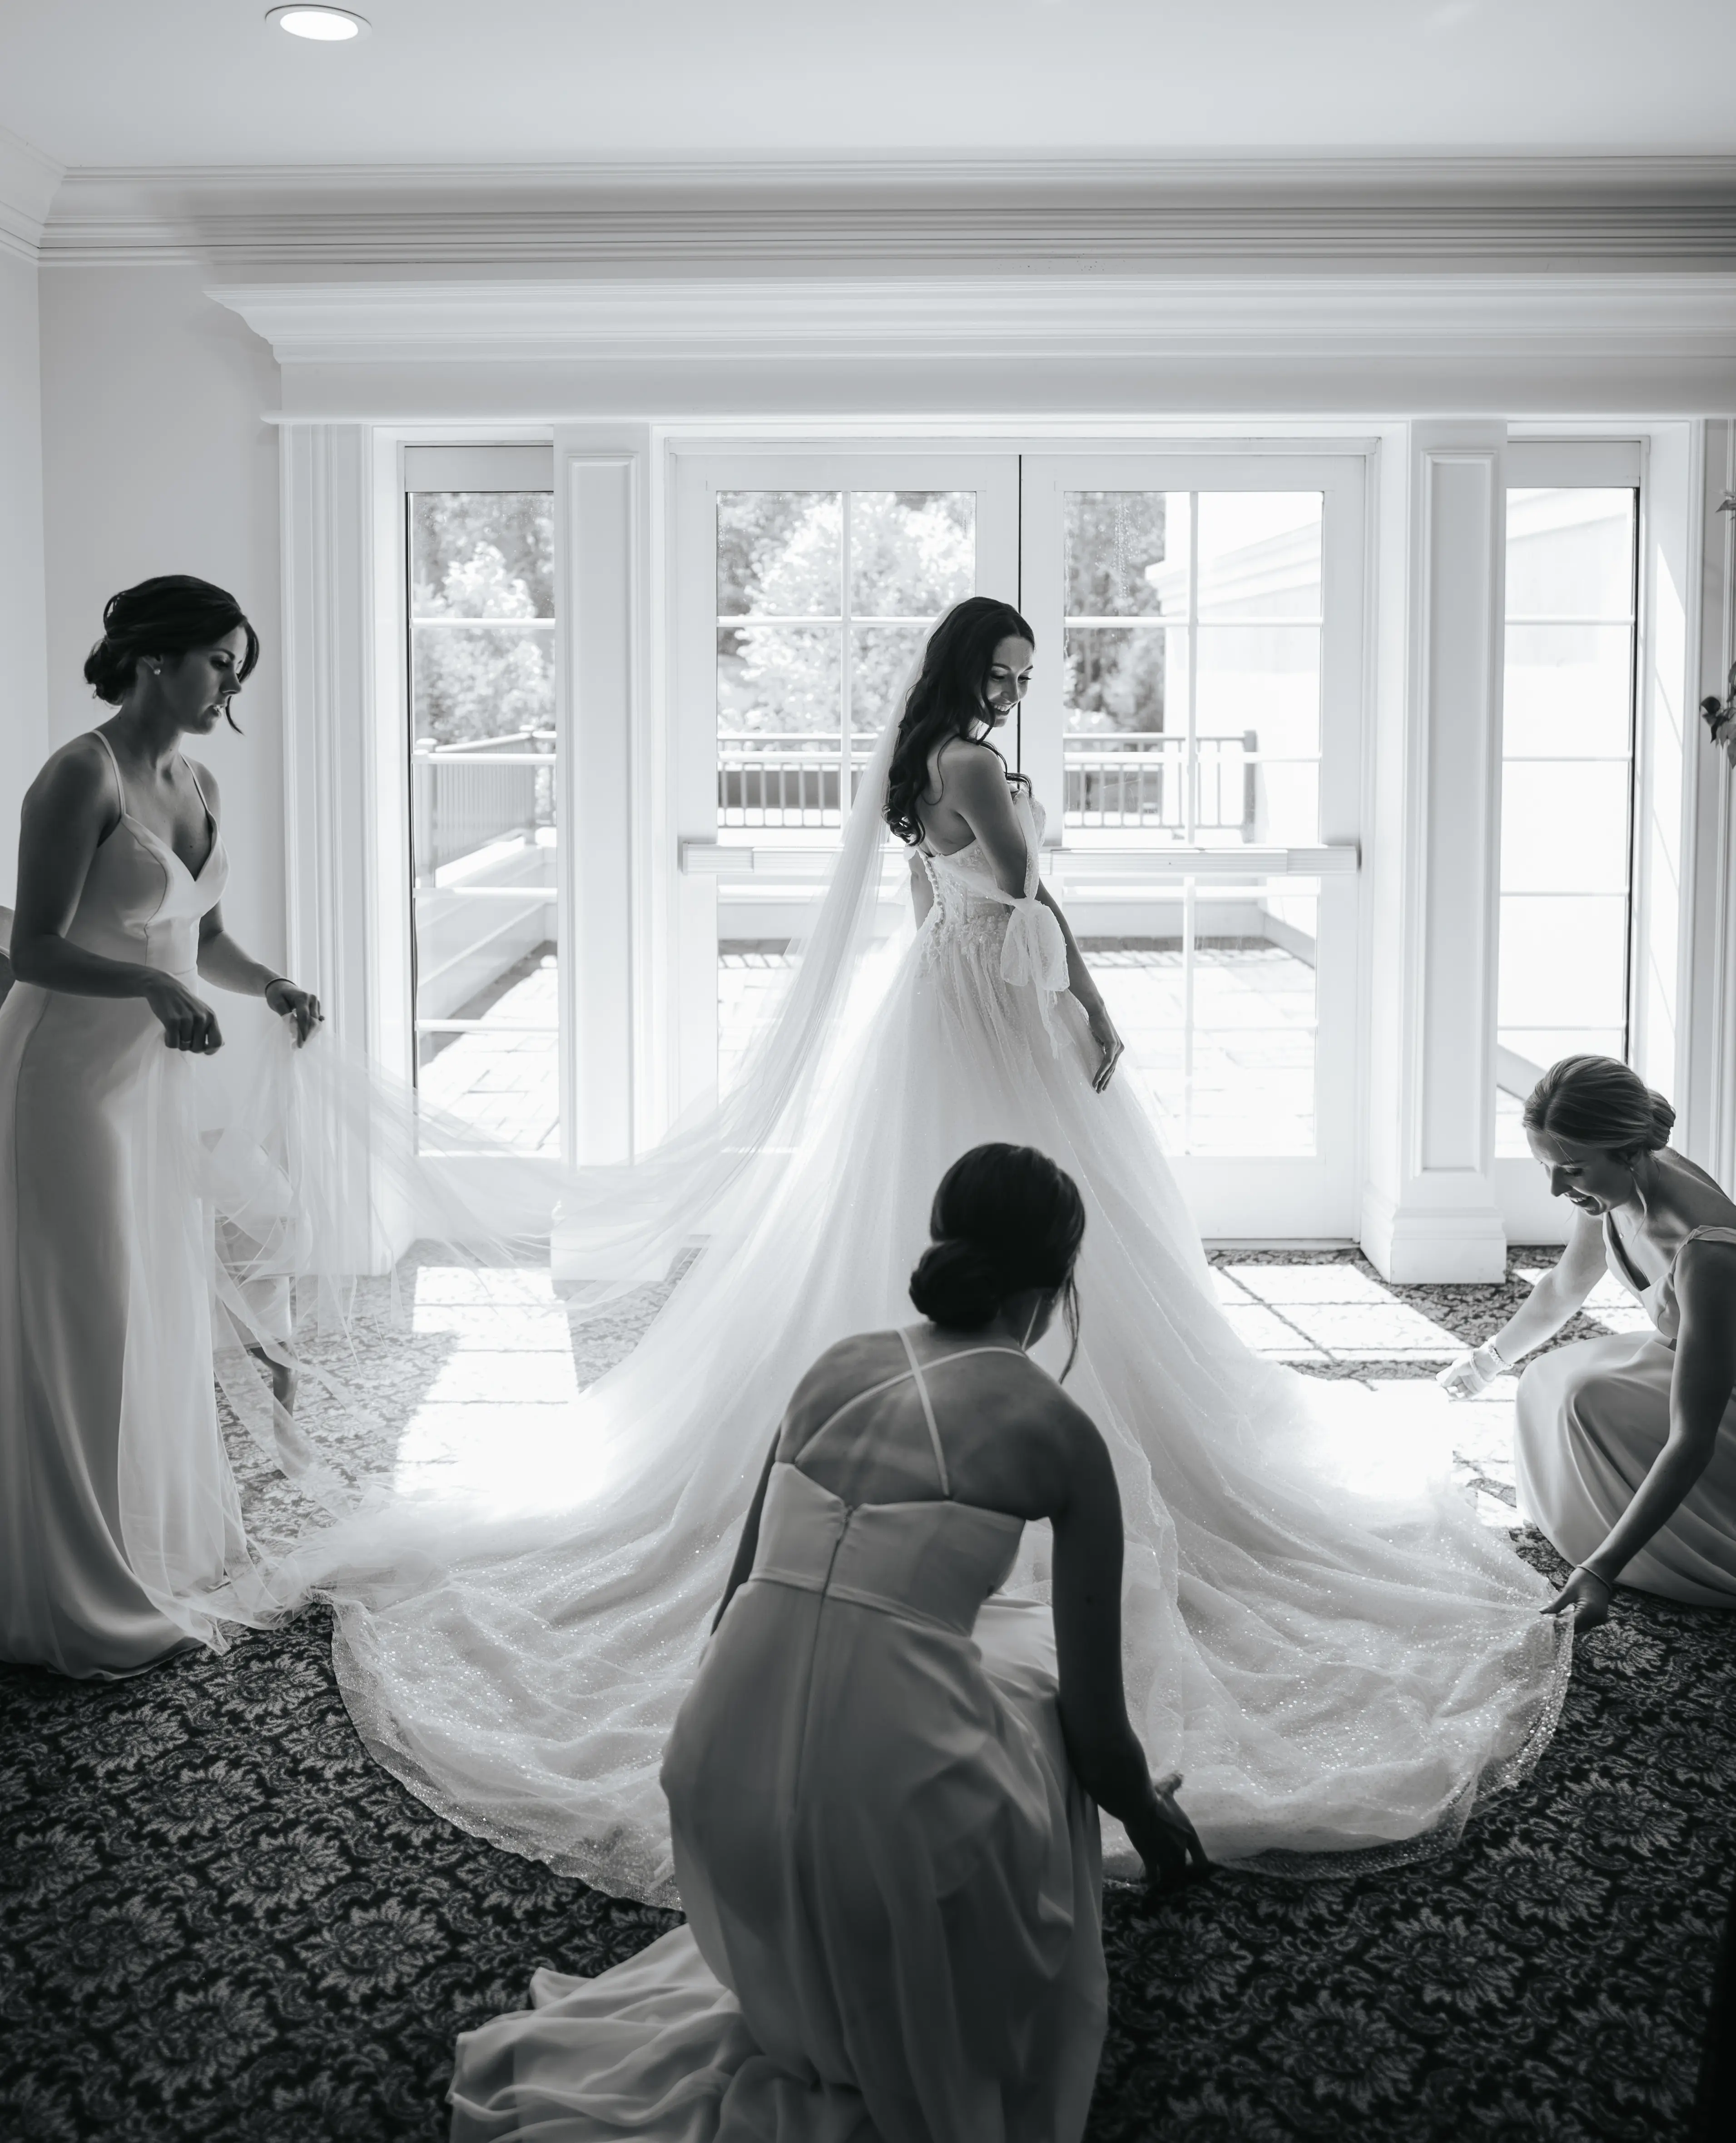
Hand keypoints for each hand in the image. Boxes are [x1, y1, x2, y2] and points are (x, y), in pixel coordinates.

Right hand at [142, 973, 222, 1052]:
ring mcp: (186, 1020)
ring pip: (184, 1047)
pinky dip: (168, 1042)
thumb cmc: (184, 1002)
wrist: (164, 986)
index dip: (210, 1050)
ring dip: (178, 1042)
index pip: (217, 1042)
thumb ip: (210, 1026)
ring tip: (175, 1031)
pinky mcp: (172, 1021)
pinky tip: (167, 1033)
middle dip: (190, 1046)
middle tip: (183, 1036)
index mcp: (210, 1016)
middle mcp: (201, 1018)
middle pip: (198, 1048)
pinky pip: (172, 1044)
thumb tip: (220, 1045)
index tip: (203, 1050)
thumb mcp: (202, 1011)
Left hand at [265, 977, 323, 1047]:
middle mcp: (313, 1000)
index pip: (305, 1018)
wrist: (282, 986)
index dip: (303, 1032)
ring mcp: (316, 1004)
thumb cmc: (277, 994)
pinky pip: (315, 1022)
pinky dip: (309, 1031)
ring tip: (296, 1044)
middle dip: (306, 1036)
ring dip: (308, 1035)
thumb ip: (286, 1016)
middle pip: (313, 1022)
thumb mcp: (277, 1003)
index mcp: (303, 997)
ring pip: (316, 1024)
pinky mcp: (316, 1009)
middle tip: (296, 1047)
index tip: (299, 1045)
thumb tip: (294, 1031)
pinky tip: (301, 1037)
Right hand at [1085, 1002, 1124, 1093]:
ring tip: (1097, 1087)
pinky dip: (1102, 1070)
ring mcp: (1117, 1047)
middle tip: (1099, 1091)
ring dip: (1103, 1078)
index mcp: (1117, 1048)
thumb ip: (1101, 1048)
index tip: (1101, 1085)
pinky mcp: (1113, 1045)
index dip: (1107, 1077)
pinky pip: (1107, 1061)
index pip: (1112, 1066)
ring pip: (1110, 1067)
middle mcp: (1119, 1049)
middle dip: (1105, 1081)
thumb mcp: (1099, 1040)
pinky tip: (1098, 1077)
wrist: (1097, 1012)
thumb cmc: (1096, 1024)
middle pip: (1112, 1069)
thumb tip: (1098, 1055)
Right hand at [1129, 1771, 1211, 1896]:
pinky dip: (1151, 1880)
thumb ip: (1174, 1783)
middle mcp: (1180, 1848)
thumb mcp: (1166, 1788)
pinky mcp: (1150, 1859)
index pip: (1201, 1859)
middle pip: (1183, 1868)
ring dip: (1166, 1878)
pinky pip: (1153, 1876)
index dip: (1198, 1866)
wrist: (1138, 1804)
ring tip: (1161, 1882)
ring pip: (1170, 1875)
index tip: (1194, 1869)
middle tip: (1172, 1873)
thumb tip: (1180, 1774)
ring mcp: (1166, 1856)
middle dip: (1178, 1871)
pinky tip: (1146, 1882)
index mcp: (1188, 1834)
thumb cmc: (1154, 1795)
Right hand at [1438, 1341, 1506, 1397]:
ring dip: (1452, 1393)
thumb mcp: (1455, 1369)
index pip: (1449, 1378)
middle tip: (1442, 1390)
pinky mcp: (1476, 1390)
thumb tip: (1441, 1385)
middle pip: (1453, 1385)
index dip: (1444, 1382)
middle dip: (1447, 1388)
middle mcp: (1464, 1378)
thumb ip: (1448, 1377)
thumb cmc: (1469, 1363)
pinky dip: (1460, 1398)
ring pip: (1459, 1391)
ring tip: (1448, 1393)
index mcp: (1459, 1370)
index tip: (1438, 1385)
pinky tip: (1454, 1397)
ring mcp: (1470, 1384)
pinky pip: (1467, 1396)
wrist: (1484, 1363)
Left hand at [1542, 1564, 1613, 1629]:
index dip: (1558, 1625)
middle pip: (1576, 1629)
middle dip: (1562, 1626)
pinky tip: (1565, 1616)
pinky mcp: (1599, 1617)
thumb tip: (1542, 1612)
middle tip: (1548, 1621)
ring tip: (1555, 1619)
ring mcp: (1600, 1619)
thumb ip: (1556, 1605)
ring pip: (1580, 1627)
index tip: (1545, 1622)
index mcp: (1590, 1612)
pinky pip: (1585, 1623)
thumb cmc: (1583, 1578)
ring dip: (1569, 1624)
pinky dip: (1575, 1621)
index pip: (1571, 1625)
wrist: (1599, 1572)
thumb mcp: (1568, 1591)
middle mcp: (1597, 1619)